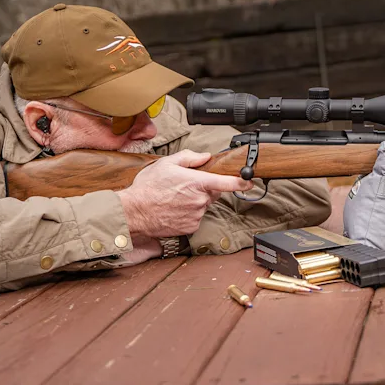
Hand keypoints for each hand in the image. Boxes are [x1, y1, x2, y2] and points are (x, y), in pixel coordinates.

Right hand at [116, 150, 252, 239]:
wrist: (134, 212)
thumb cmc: (148, 187)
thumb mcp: (166, 163)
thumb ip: (189, 158)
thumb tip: (205, 157)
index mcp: (197, 183)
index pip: (226, 183)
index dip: (242, 182)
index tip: (250, 182)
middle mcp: (200, 200)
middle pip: (213, 193)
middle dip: (204, 188)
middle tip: (184, 186)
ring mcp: (196, 215)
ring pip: (203, 206)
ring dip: (195, 201)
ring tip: (174, 198)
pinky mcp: (191, 227)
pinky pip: (196, 218)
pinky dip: (189, 213)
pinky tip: (174, 209)